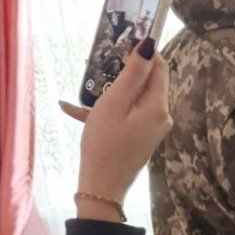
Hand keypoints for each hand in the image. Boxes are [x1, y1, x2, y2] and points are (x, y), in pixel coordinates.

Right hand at [59, 38, 170, 221]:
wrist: (101, 189)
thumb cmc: (105, 145)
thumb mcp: (115, 103)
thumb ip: (133, 74)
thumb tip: (149, 44)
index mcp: (158, 106)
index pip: (160, 67)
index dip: (143, 52)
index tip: (119, 45)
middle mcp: (161, 115)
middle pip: (147, 82)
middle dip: (123, 71)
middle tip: (97, 66)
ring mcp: (151, 128)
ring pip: (132, 98)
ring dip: (108, 91)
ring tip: (82, 91)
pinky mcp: (140, 136)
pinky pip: (124, 115)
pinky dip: (104, 111)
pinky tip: (73, 110)